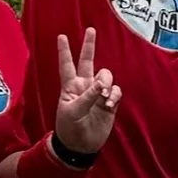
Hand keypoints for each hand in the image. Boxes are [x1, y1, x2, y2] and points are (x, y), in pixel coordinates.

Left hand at [52, 29, 121, 153]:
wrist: (80, 147)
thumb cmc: (70, 128)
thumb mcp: (73, 111)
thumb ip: (88, 96)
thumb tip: (102, 84)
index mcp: (70, 87)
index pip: (67, 65)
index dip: (64, 51)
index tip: (62, 36)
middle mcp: (84, 86)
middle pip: (87, 61)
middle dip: (89, 46)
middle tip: (90, 30)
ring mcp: (97, 94)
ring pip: (106, 76)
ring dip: (106, 82)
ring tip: (103, 96)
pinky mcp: (109, 104)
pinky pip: (116, 91)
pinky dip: (114, 95)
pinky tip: (109, 104)